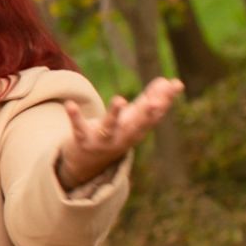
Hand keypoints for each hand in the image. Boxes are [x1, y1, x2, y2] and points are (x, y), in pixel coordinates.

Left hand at [57, 77, 184, 189]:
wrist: (86, 164)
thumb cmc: (115, 135)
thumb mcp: (133, 118)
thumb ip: (151, 99)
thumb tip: (173, 82)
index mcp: (137, 131)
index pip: (154, 116)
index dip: (164, 101)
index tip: (174, 84)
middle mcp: (122, 137)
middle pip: (137, 125)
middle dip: (147, 113)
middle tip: (156, 101)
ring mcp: (102, 140)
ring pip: (109, 128)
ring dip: (114, 114)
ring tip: (119, 99)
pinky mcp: (82, 140)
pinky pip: (78, 128)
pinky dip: (75, 117)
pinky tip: (70, 104)